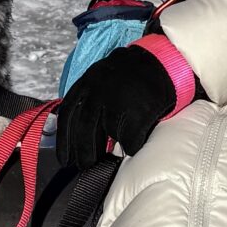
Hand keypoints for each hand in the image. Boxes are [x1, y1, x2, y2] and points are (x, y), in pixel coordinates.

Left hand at [55, 40, 192, 170]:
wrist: (162, 60)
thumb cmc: (131, 75)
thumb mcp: (102, 76)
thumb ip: (89, 98)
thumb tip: (77, 132)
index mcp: (87, 81)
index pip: (68, 113)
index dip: (64, 138)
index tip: (64, 157)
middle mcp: (98, 91)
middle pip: (84, 128)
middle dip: (82, 151)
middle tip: (84, 165)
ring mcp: (118, 102)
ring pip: (108, 134)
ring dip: (104, 150)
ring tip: (104, 161)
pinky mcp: (137, 113)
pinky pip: (130, 139)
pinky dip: (131, 146)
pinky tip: (131, 148)